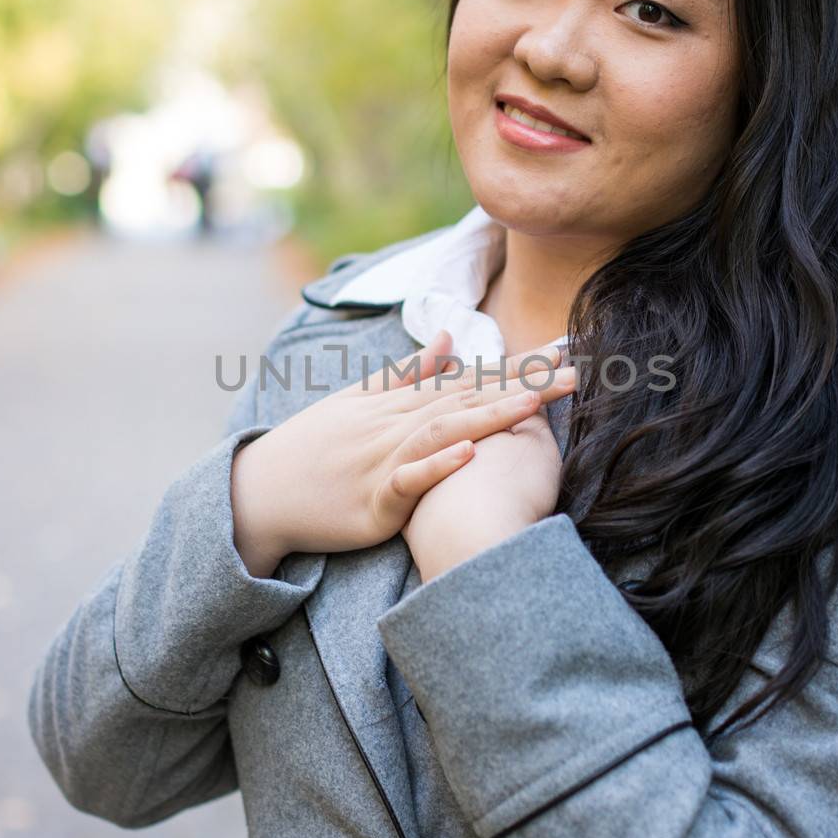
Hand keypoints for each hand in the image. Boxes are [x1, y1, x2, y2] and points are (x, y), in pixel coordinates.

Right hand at [230, 328, 575, 576]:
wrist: (261, 492)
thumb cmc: (313, 448)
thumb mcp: (357, 401)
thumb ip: (405, 372)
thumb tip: (447, 338)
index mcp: (399, 403)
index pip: (468, 379)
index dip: (517, 367)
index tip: (563, 354)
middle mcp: (396, 424)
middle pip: (468, 398)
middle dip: (523, 386)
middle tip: (575, 373)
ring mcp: (385, 459)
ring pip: (444, 431)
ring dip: (488, 416)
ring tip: (533, 403)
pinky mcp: (374, 499)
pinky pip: (409, 480)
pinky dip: (438, 467)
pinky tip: (468, 455)